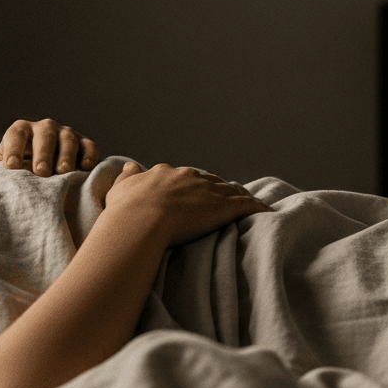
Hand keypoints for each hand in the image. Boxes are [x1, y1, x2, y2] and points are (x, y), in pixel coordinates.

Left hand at [0, 118, 100, 176]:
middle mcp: (44, 128)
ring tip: (62, 172)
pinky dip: (88, 154)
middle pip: (44, 135)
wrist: (48, 167)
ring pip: (68, 139)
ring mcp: (66, 134)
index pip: (16, 134)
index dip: (13, 148)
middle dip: (42, 153)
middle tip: (39, 172)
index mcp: (21, 130)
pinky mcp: (84, 144)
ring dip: (66, 154)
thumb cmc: (21, 165)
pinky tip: (85, 167)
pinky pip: (89, 146)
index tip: (10, 167)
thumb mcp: (4, 165)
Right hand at [104, 161, 271, 246]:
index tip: (194, 191)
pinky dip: (258, 208)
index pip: (183, 176)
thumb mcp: (120, 189)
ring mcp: (206, 191)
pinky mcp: (222, 206)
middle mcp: (188, 177)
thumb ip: (126, 176)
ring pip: (228, 190)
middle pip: (208, 180)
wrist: (140, 222)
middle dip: (215, 188)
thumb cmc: (126, 211)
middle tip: (221, 197)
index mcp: (165, 174)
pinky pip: (246, 205)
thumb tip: (129, 165)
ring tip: (245, 202)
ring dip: (237, 195)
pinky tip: (267, 212)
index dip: (190, 184)